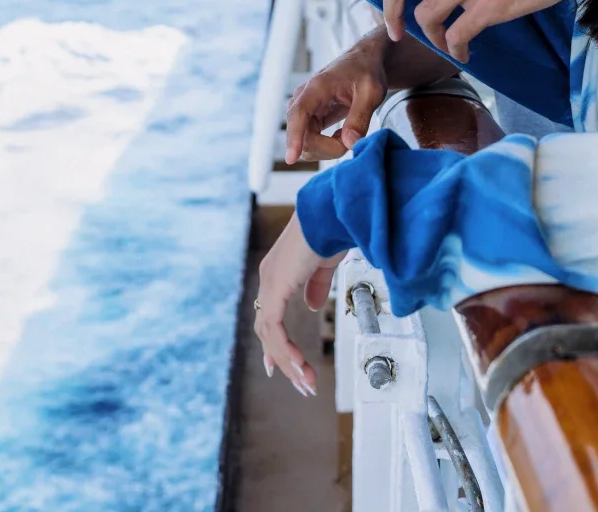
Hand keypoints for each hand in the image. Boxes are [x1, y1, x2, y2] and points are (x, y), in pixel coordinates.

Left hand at [254, 214, 343, 396]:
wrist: (330, 215)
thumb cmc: (330, 231)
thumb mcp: (324, 266)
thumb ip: (316, 287)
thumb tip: (313, 306)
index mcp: (277, 274)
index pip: (268, 317)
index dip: (274, 345)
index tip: (278, 367)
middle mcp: (268, 280)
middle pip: (267, 332)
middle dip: (284, 361)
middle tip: (300, 384)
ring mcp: (269, 283)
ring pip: (269, 335)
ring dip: (288, 362)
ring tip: (306, 382)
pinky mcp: (275, 287)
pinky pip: (274, 328)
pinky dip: (285, 349)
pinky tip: (298, 364)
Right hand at [285, 35, 387, 162]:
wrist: (364, 62)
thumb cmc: (367, 72)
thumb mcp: (372, 92)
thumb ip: (361, 116)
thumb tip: (349, 143)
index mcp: (317, 87)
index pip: (298, 114)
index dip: (294, 137)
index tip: (291, 158)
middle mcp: (304, 98)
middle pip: (303, 135)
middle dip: (327, 148)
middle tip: (353, 140)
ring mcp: (304, 109)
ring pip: (305, 142)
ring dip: (327, 148)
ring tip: (349, 134)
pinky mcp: (308, 118)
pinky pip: (310, 141)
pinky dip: (327, 146)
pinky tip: (342, 135)